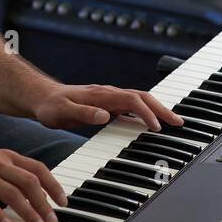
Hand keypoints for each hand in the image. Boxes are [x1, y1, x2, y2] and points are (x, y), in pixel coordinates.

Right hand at [0, 145, 67, 221]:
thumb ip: (11, 173)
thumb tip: (33, 191)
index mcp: (6, 156)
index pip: (38, 168)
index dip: (53, 185)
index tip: (62, 201)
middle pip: (30, 182)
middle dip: (45, 203)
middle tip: (52, 220)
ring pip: (14, 194)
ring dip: (29, 213)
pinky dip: (0, 216)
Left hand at [32, 83, 183, 131]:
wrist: (42, 98)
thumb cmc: (51, 106)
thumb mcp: (62, 111)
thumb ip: (83, 113)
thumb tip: (105, 115)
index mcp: (101, 95)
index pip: (131, 100)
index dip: (146, 113)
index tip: (156, 127)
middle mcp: (109, 94)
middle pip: (142, 97)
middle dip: (162, 109)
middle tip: (178, 123)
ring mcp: (110, 98)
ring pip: (140, 100)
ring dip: (158, 109)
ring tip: (172, 122)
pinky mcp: (108, 104)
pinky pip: (133, 106)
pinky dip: (147, 112)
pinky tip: (152, 122)